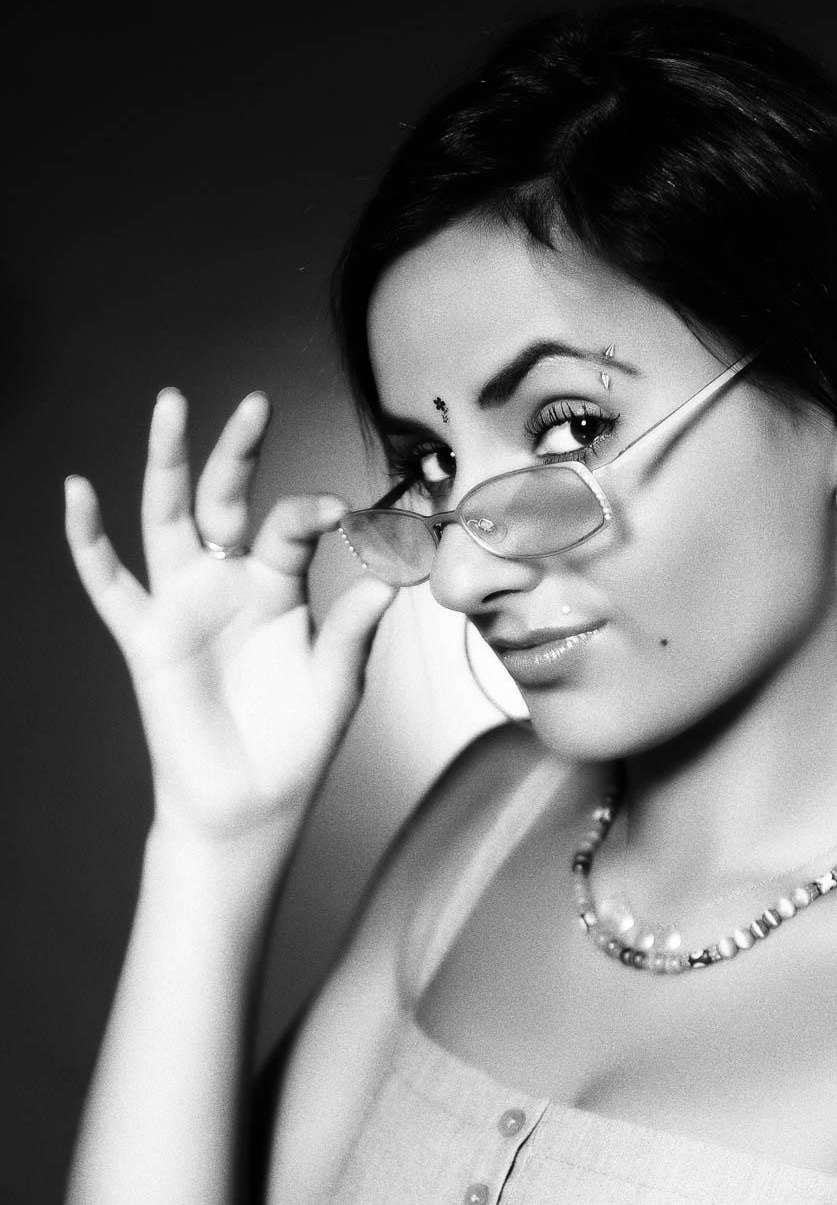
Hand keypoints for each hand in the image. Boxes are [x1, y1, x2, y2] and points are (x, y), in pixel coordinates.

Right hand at [65, 389, 396, 839]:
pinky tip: (77, 491)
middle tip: (254, 403)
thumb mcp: (338, 681)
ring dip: (166, 462)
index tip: (345, 512)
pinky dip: (87, 539)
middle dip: (239, 451)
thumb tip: (391, 577)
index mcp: (281, 584)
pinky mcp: (146, 636)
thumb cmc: (299, 740)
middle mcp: (229, 580)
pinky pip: (109, 582)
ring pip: (167, 516)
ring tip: (169, 405)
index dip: (314, 511)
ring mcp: (184, 603)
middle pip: (228, 498)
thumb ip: (356, 628)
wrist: (251, 801)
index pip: (292, 524)